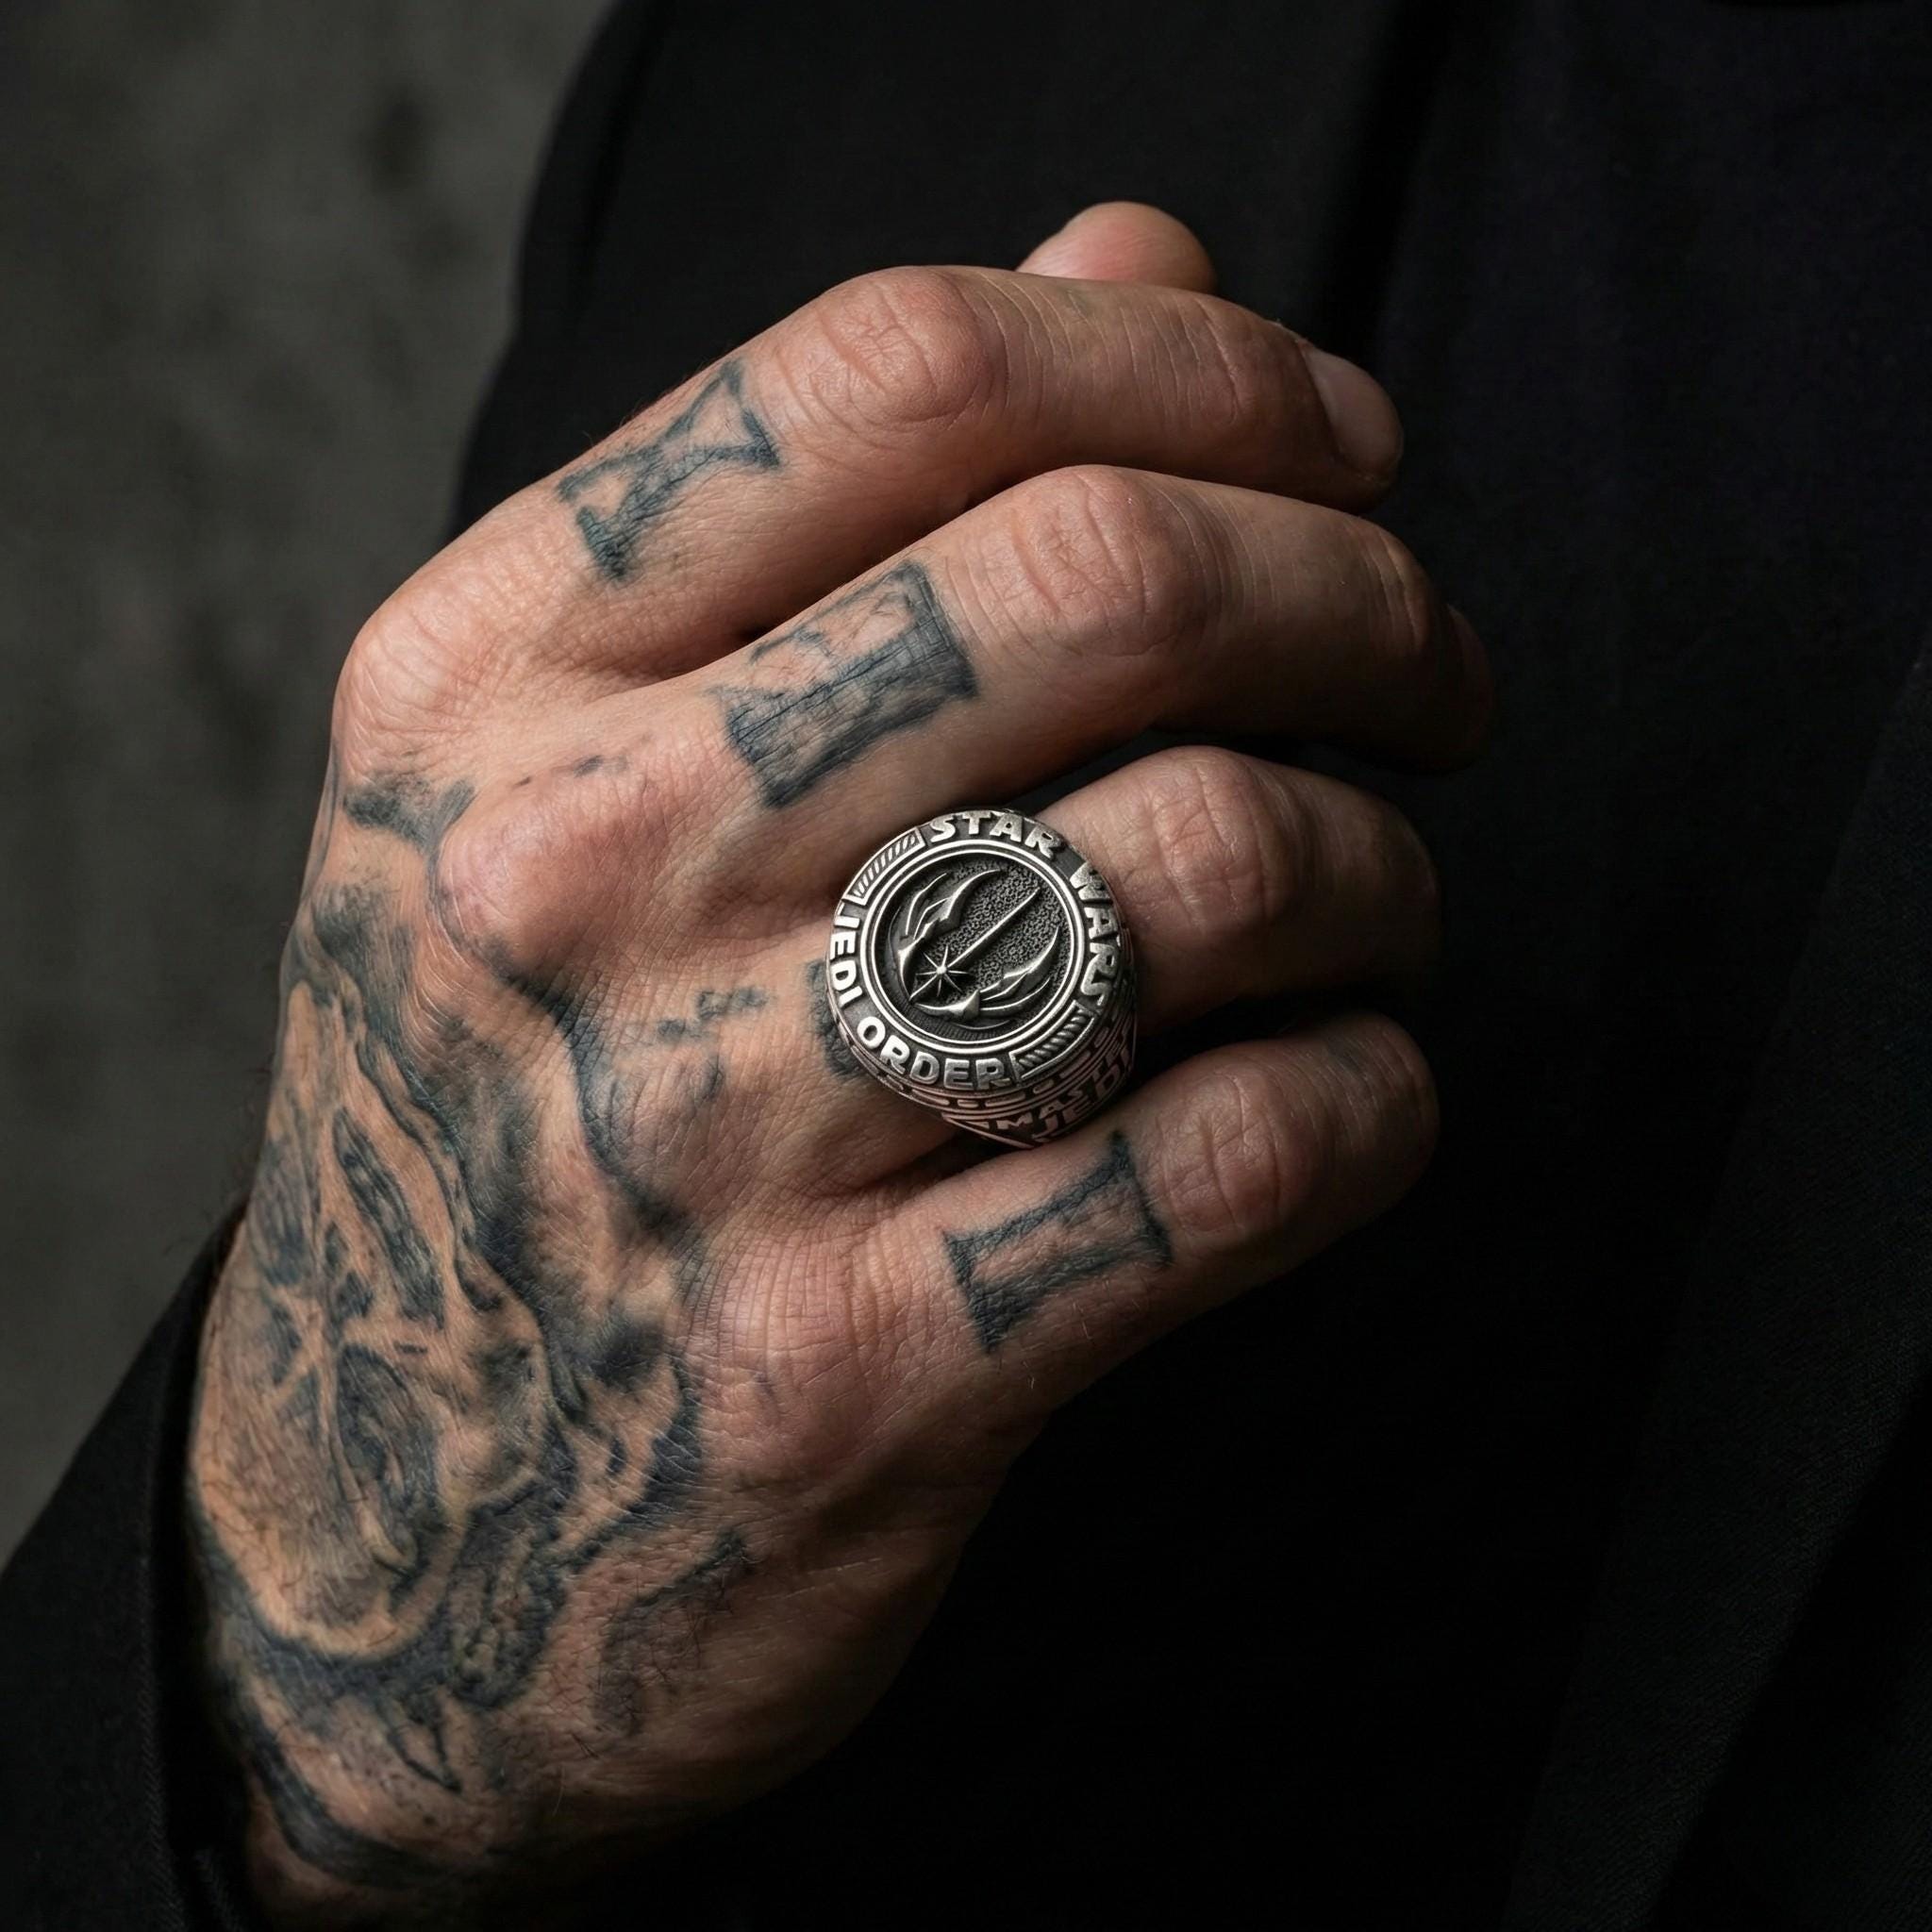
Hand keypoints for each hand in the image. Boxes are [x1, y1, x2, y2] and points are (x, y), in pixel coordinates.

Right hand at [188, 202, 1487, 1922]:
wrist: (386, 1533)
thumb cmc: (506, 1106)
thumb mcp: (555, 774)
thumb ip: (836, 502)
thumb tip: (1143, 257)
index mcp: (484, 680)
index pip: (908, 374)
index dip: (1203, 369)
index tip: (1340, 441)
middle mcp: (573, 877)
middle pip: (1103, 582)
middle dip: (1365, 594)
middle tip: (1430, 670)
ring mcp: (701, 1143)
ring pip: (1207, 867)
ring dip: (1380, 863)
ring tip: (1374, 901)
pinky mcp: (847, 1382)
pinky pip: (1237, 1163)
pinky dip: (1371, 1101)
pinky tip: (1349, 1093)